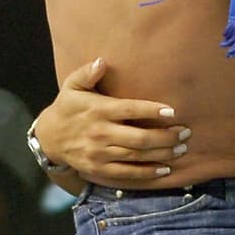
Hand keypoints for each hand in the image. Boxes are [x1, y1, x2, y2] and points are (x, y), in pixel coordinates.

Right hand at [32, 58, 190, 184]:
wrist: (49, 138)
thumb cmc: (68, 107)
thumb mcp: (72, 85)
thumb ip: (87, 72)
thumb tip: (102, 61)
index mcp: (98, 110)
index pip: (129, 110)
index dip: (152, 110)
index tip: (173, 111)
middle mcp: (100, 133)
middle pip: (138, 138)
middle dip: (165, 136)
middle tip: (186, 132)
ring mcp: (100, 154)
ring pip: (136, 156)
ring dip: (162, 154)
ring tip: (182, 148)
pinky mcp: (99, 169)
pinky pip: (126, 173)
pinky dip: (147, 172)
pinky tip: (165, 169)